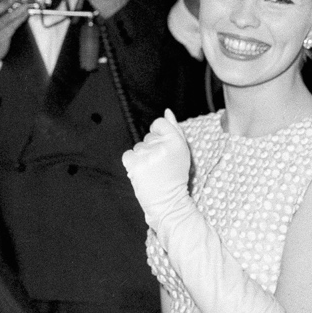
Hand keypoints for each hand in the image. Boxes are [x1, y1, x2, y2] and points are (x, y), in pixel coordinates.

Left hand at [121, 109, 192, 230]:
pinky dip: (133, 163)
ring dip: (143, 157)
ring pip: (138, 147)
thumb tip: (167, 111)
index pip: (159, 123)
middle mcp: (162, 146)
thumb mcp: (183, 152)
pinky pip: (128, 155)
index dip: (159, 134)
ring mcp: (147, 155)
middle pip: (148, 136)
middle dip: (152, 148)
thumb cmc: (176, 176)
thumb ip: (175, 129)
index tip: (162, 147)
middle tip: (160, 164)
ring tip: (153, 171)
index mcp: (176, 142)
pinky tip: (143, 172)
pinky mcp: (134, 165)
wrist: (168, 202)